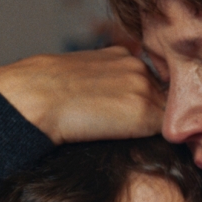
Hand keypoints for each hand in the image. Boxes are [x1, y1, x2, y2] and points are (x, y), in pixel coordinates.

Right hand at [0, 47, 165, 144]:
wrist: (34, 97)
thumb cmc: (43, 93)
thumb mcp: (76, 78)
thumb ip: (102, 85)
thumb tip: (110, 108)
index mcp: (120, 55)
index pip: (149, 83)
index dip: (143, 104)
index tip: (126, 119)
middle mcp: (138, 66)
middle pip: (164, 98)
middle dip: (155, 115)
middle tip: (131, 134)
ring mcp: (144, 87)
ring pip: (167, 115)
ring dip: (156, 129)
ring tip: (128, 140)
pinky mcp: (145, 112)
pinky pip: (167, 132)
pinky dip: (159, 142)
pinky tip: (136, 146)